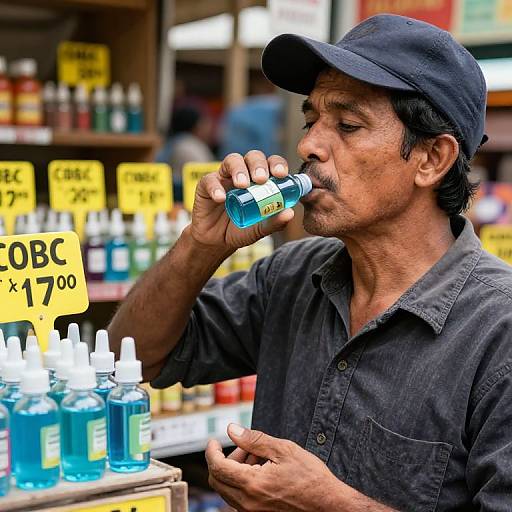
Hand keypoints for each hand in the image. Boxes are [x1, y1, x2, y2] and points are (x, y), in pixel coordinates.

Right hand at [190, 151, 294, 250]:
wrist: (217, 241)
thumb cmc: (241, 230)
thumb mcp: (260, 229)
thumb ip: (274, 222)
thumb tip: (290, 213)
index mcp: (261, 180)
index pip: (271, 163)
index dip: (277, 164)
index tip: (281, 174)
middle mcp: (244, 173)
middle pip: (253, 157)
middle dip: (259, 164)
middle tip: (261, 179)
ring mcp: (225, 177)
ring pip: (232, 160)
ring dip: (239, 169)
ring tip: (242, 185)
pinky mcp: (206, 185)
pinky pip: (210, 180)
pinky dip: (216, 187)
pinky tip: (221, 198)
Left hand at [205, 424, 341, 511]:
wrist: (330, 507)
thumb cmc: (311, 478)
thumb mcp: (284, 450)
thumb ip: (254, 439)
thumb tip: (232, 430)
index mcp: (252, 485)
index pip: (217, 468)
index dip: (211, 452)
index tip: (213, 441)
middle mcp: (248, 503)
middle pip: (218, 481)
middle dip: (224, 460)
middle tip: (242, 446)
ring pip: (228, 490)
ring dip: (235, 470)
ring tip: (257, 456)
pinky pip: (239, 499)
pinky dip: (243, 482)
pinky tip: (261, 470)